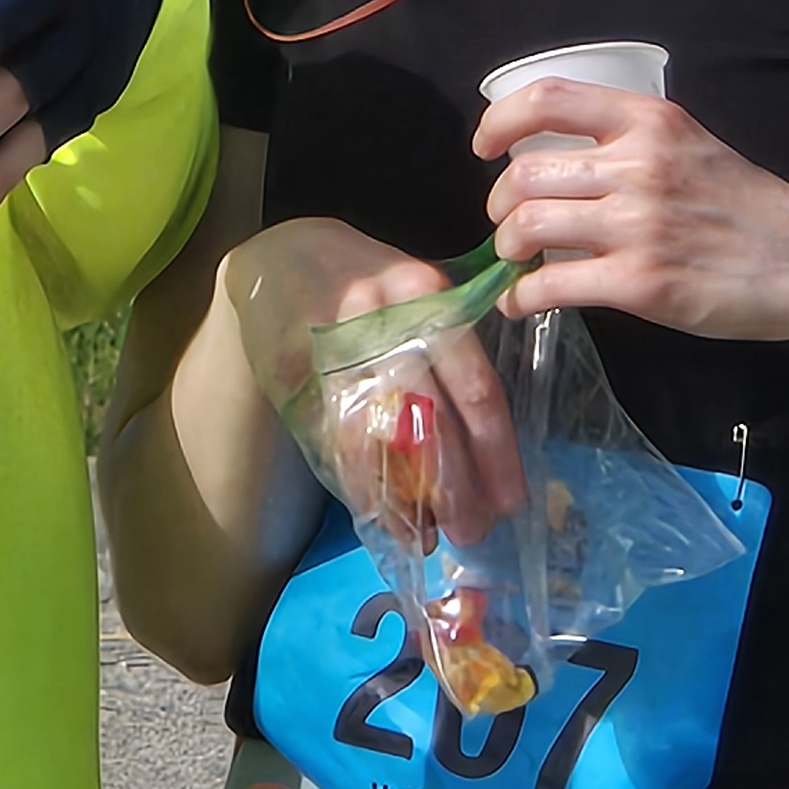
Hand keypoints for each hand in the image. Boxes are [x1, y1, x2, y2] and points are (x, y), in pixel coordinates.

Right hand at [219, 220, 525, 543]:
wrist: (278, 253)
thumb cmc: (366, 284)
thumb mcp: (417, 297)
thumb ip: (451, 356)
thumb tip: (484, 449)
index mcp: (429, 299)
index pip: (476, 387)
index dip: (497, 452)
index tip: (510, 500)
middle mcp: (385, 321)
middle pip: (433, 421)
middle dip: (456, 488)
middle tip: (472, 531)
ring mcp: (334, 348)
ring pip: (381, 439)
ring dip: (407, 498)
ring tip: (427, 534)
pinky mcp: (295, 372)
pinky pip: (334, 440)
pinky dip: (360, 484)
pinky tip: (379, 513)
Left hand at [476, 79, 788, 344]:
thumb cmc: (745, 202)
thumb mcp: (688, 143)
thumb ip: (626, 141)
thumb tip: (550, 159)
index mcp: (647, 121)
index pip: (547, 98)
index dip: (499, 122)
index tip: (485, 148)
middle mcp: (637, 165)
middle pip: (525, 173)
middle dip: (499, 203)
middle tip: (508, 223)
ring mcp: (637, 225)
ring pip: (529, 225)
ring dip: (507, 247)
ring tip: (517, 258)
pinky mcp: (641, 284)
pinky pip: (551, 285)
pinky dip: (521, 296)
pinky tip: (523, 301)